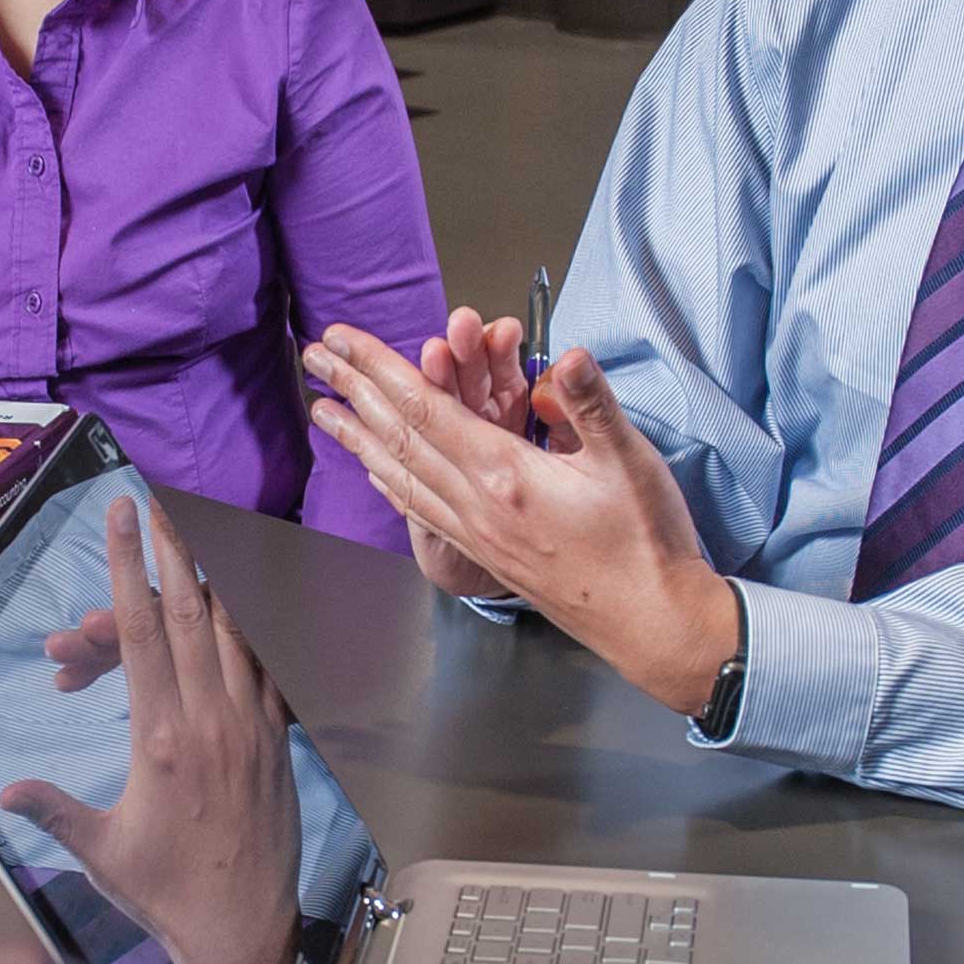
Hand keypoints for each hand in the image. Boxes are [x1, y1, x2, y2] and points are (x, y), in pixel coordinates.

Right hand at [0, 499, 306, 963]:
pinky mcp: (276, 740)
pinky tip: (233, 613)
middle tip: (153, 505)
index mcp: (158, 738)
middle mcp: (209, 719)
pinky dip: (245, 633)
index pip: (139, 630)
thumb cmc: (164, 894)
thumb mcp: (99, 852)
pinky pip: (263, 668)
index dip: (127, 566)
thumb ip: (53, 811)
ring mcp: (250, 726)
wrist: (244, 930)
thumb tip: (6, 791)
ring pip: (232, 631)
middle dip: (170, 550)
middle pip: (190, 610)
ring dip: (207, 584)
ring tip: (191, 543)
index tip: (121, 517)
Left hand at [304, 328, 735, 712]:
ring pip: (400, 477)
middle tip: (313, 359)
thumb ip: (591, 405)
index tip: (339, 339)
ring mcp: (477, 534)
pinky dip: (391, 485)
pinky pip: (422, 512)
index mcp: (504, 476)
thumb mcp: (630, 461)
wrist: (651, 624)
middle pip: (398, 438)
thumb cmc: (644, 545)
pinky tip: (377, 476)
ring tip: (323, 413)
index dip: (376, 367)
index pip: (424, 408)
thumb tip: (568, 355)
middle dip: (353, 391)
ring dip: (358, 439)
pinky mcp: (487, 554)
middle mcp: (477, 506)